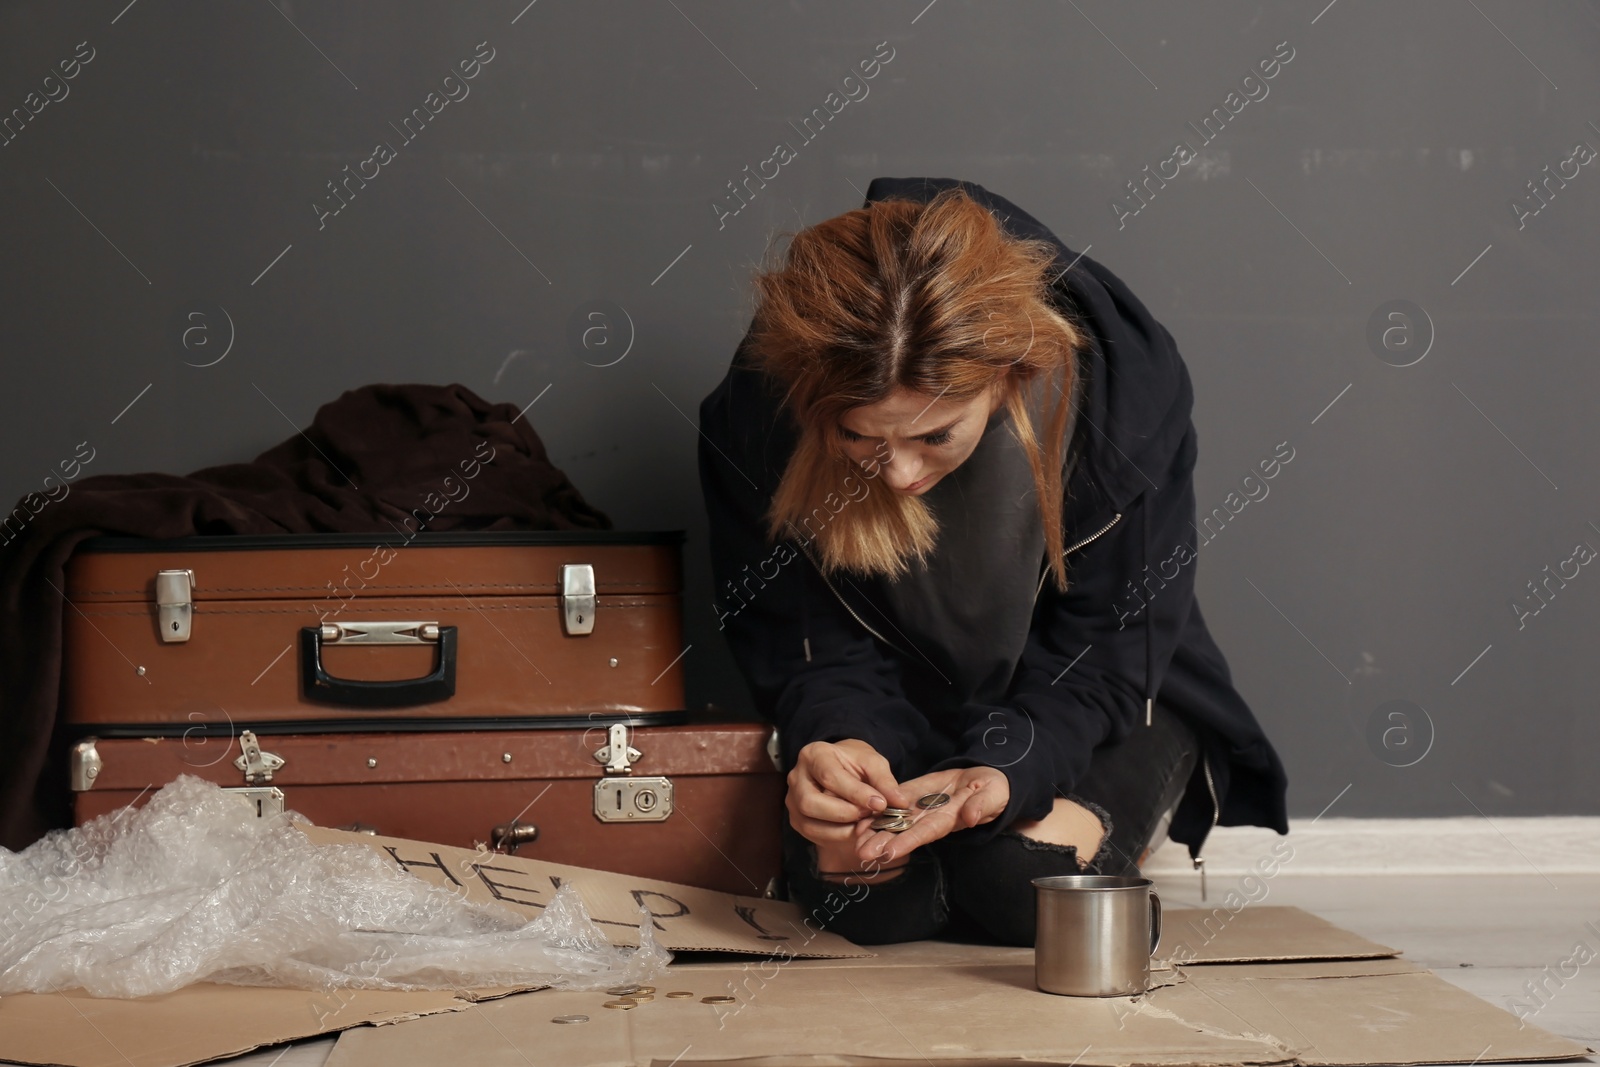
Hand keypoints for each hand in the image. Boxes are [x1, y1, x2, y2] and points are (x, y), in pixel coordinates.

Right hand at [786, 739, 911, 848]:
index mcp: (814, 755)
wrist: (841, 767)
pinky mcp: (797, 819)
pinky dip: (836, 837)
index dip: (855, 793)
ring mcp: (793, 800)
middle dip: (844, 813)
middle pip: (811, 803)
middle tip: (870, 814)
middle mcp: (796, 777)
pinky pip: (813, 835)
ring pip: (809, 823)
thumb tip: (900, 803)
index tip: (880, 804)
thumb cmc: (855, 763)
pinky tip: (855, 830)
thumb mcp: (872, 762)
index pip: (830, 776)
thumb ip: (885, 780)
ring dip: (841, 830)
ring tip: (865, 823)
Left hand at [853, 765, 1010, 865]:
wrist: (985, 778)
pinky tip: (859, 817)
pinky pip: (893, 803)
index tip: (890, 853)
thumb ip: (982, 806)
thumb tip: (970, 817)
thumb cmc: (994, 790)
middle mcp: (930, 819)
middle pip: (904, 832)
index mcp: (949, 820)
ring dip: (875, 830)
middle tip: (861, 853)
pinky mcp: (913, 795)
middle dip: (883, 843)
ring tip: (854, 839)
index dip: (908, 843)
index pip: (926, 834)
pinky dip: (876, 811)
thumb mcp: (994, 795)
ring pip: (894, 820)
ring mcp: (920, 808)